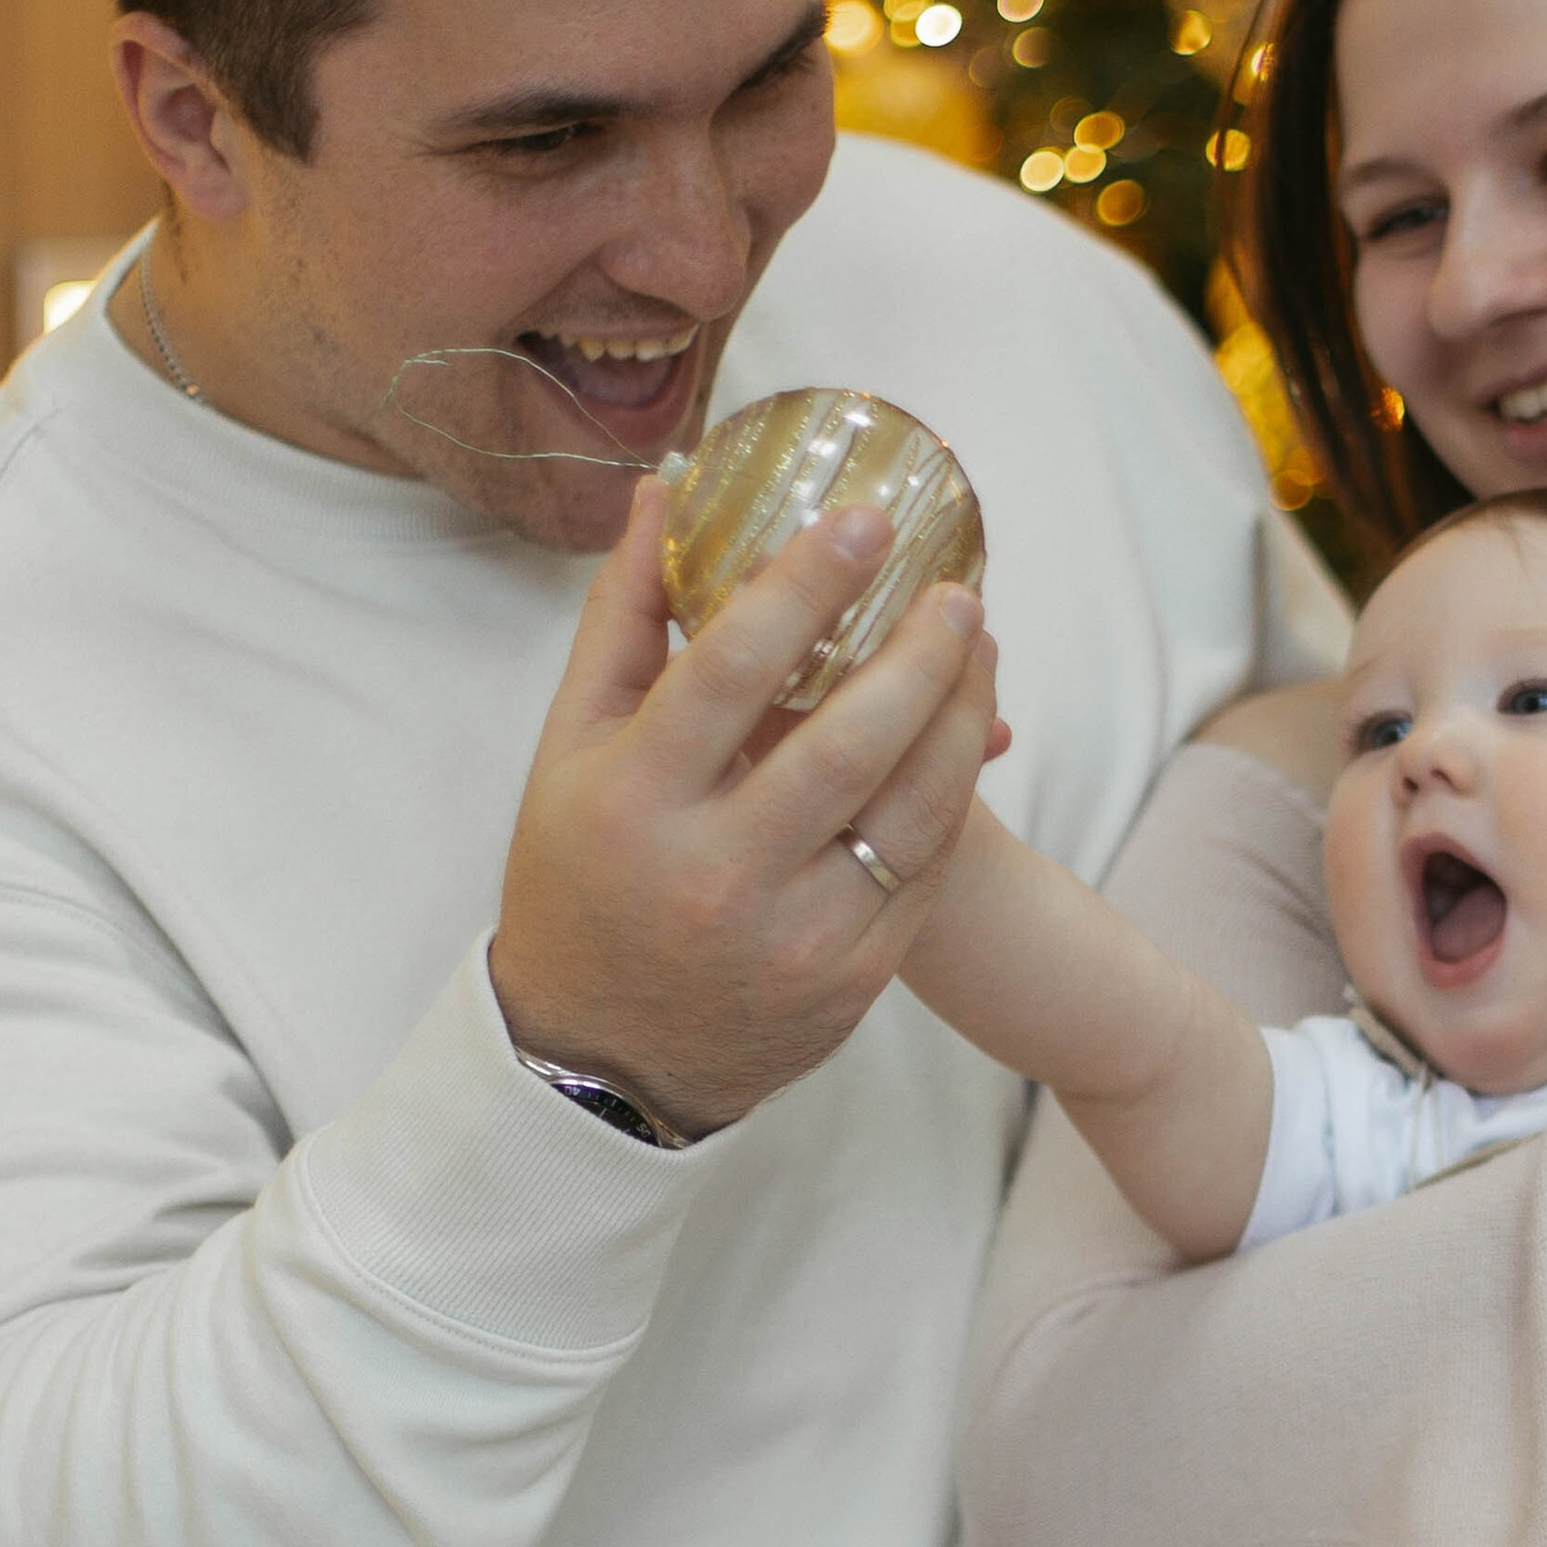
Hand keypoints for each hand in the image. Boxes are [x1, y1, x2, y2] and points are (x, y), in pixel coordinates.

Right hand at [491, 479, 999, 1138]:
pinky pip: (927, 867)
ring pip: (911, 807)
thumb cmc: (582, 875)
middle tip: (958, 586)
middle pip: (847, 741)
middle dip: (920, 651)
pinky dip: (954, 790)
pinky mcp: (852, 979)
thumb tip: (668, 489)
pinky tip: (967, 731)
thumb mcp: (570, 750)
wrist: (603, 1057)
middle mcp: (715, 873)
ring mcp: (793, 936)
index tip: (864, 519)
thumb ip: (624, 619)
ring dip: (963, 714)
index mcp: (633, 801)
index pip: (729, 671)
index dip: (804, 585)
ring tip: (976, 644)